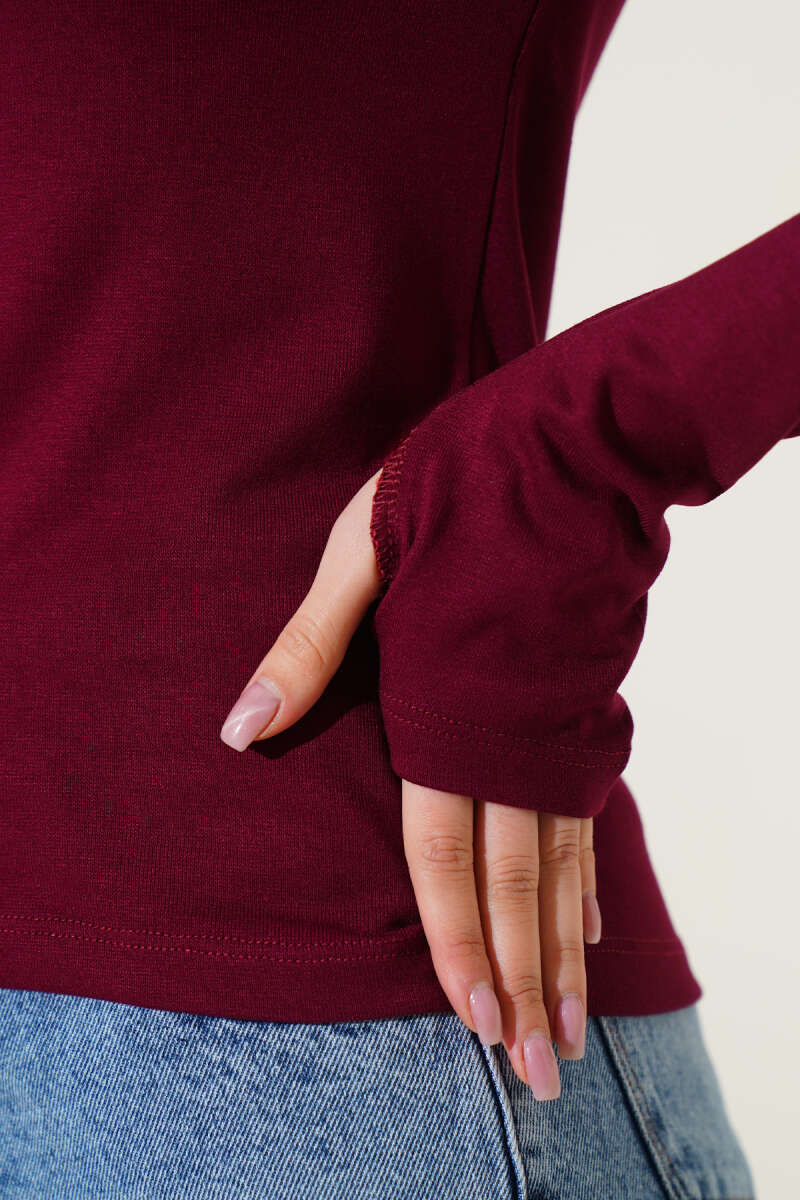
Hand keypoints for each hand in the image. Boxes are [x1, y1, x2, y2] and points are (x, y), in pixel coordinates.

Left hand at [219, 469, 602, 1098]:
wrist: (575, 445)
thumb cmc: (459, 488)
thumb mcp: (361, 552)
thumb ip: (308, 648)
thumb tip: (236, 731)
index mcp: (446, 714)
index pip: (446, 855)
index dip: (459, 944)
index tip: (475, 1021)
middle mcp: (510, 740)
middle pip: (515, 884)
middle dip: (523, 982)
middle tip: (541, 1069)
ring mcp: (558, 730)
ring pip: (561, 866)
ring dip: (564, 951)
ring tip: (573, 1024)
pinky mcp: (586, 711)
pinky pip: (587, 816)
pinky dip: (588, 880)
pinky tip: (594, 924)